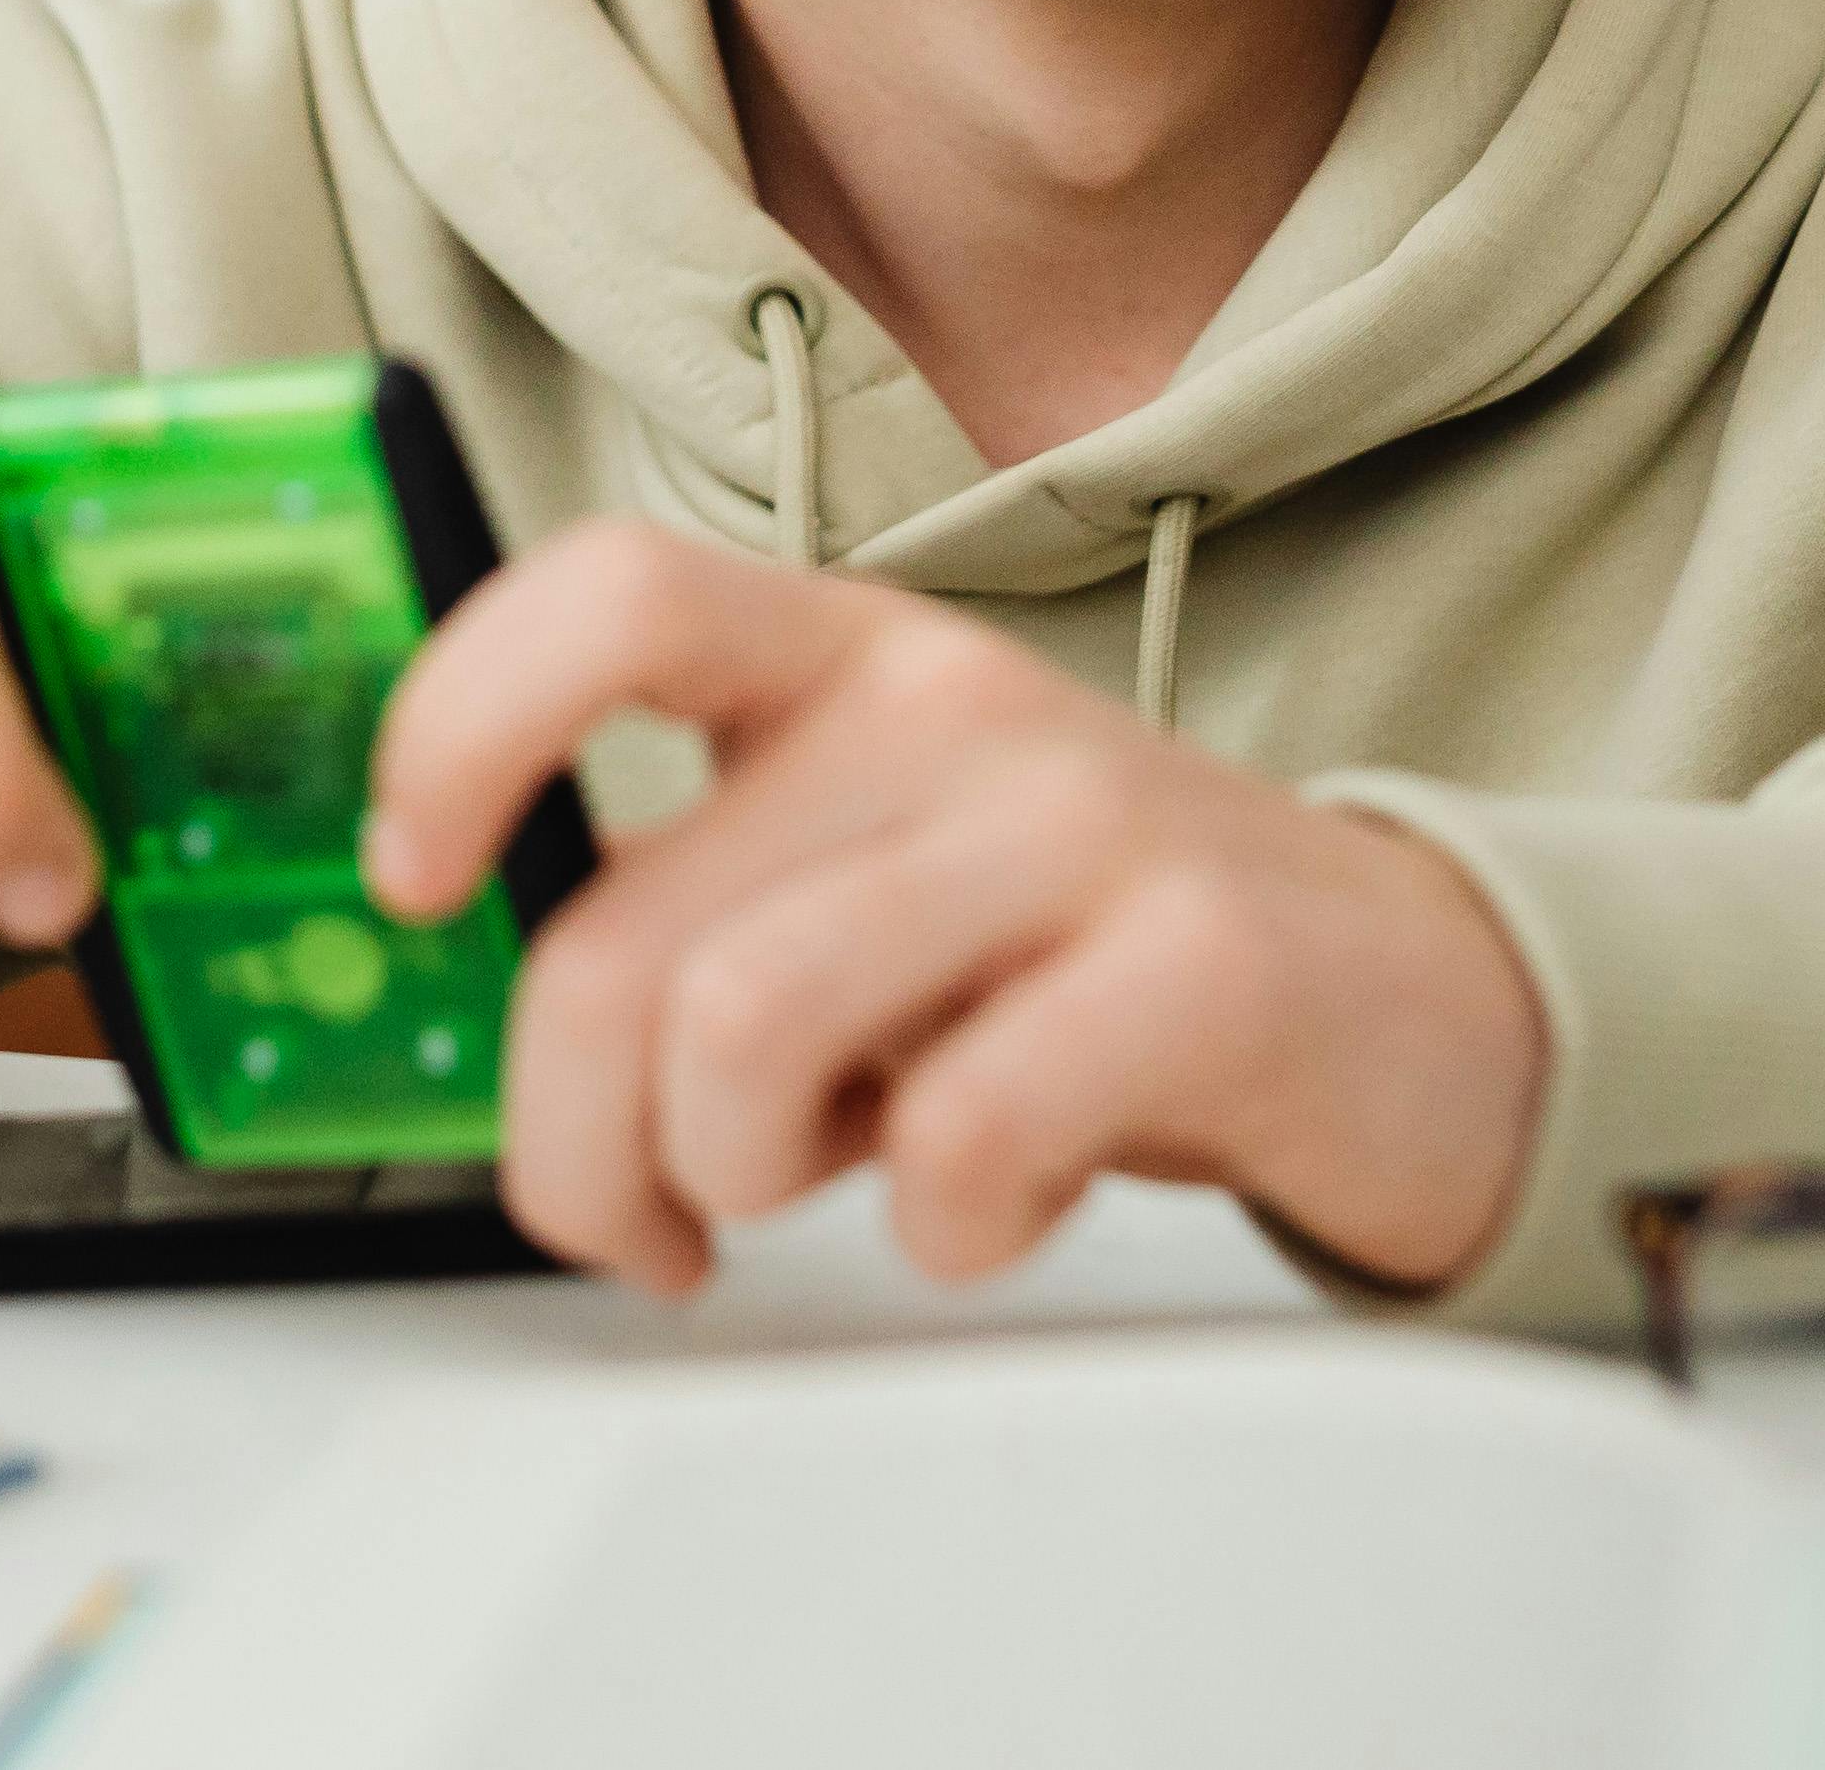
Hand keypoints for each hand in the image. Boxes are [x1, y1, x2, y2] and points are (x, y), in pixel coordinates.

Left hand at [361, 521, 1545, 1295]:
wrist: (1408, 1005)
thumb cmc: (1084, 957)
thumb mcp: (867, 872)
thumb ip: (695, 903)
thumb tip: (503, 1029)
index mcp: (835, 657)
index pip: (605, 596)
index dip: (458, 725)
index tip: (416, 880)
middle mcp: (945, 700)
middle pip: (626, 935)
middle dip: (576, 1143)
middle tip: (635, 1217)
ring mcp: (1078, 817)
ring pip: (745, 1036)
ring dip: (737, 1178)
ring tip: (826, 1183)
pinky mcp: (1200, 960)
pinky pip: (957, 1141)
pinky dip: (940, 1228)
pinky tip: (994, 1199)